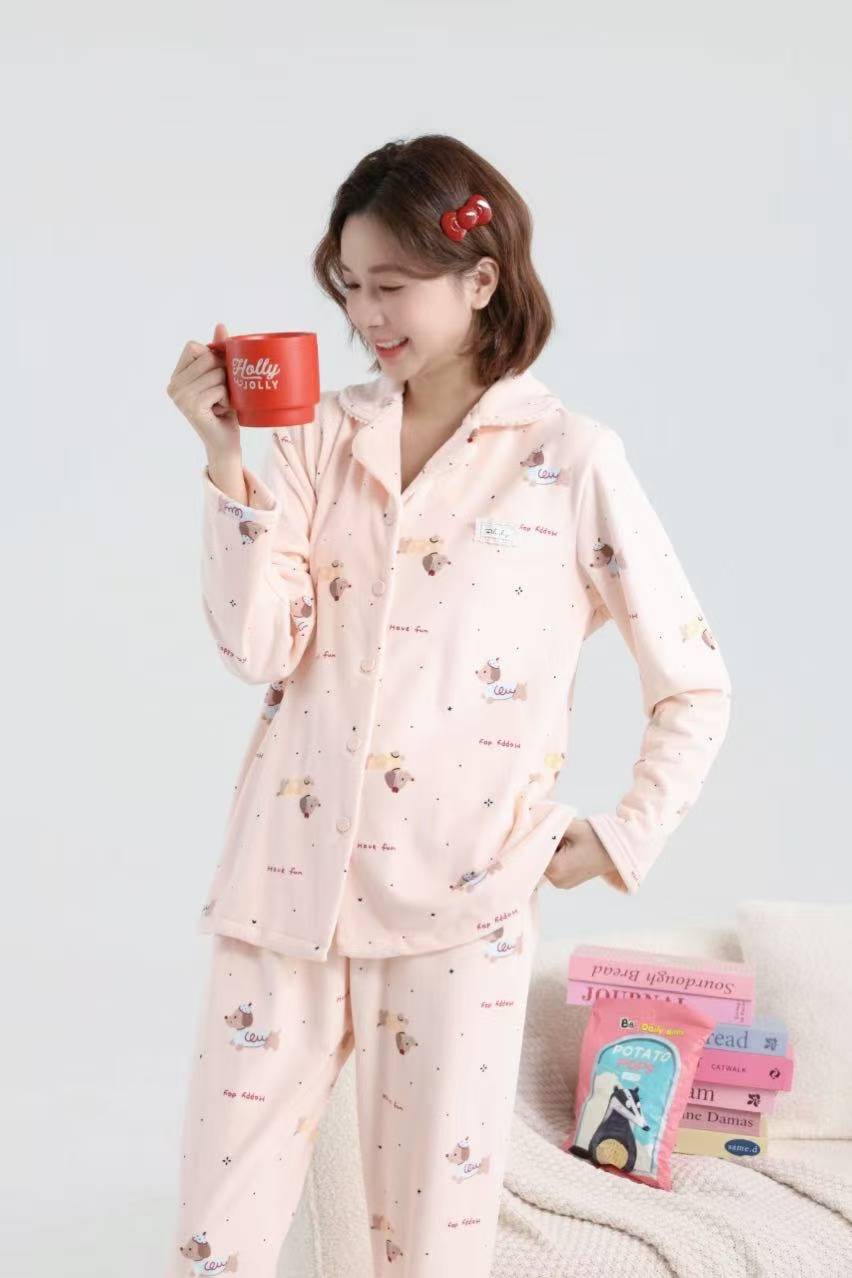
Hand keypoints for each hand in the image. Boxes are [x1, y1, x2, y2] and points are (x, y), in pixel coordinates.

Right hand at [166, 321, 240, 456]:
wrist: (225, 441)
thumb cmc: (224, 408)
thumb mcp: (222, 376)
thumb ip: (218, 351)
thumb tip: (220, 325)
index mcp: (176, 376)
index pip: (194, 347)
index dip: (213, 355)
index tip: (218, 374)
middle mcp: (173, 385)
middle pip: (207, 357)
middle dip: (224, 372)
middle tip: (222, 392)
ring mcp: (180, 396)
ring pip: (217, 372)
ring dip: (228, 387)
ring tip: (221, 402)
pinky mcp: (192, 407)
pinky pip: (221, 388)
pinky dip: (229, 398)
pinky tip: (222, 410)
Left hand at [541, 818, 627, 891]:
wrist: (618, 852)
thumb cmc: (597, 838)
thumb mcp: (572, 826)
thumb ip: (550, 824)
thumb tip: (532, 822)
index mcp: (556, 868)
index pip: (533, 852)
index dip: (535, 838)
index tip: (542, 827)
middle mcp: (556, 881)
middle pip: (538, 858)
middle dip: (544, 844)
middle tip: (560, 833)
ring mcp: (561, 884)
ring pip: (545, 862)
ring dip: (550, 850)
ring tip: (568, 842)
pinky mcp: (565, 883)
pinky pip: (552, 867)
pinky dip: (556, 857)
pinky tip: (569, 849)